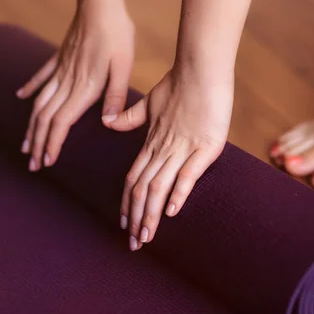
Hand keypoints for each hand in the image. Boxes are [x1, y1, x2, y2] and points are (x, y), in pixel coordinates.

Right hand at [16, 8, 134, 169]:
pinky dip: (30, 89)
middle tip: (32, 164)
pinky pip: (40, 76)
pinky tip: (20, 97)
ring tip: (25, 143)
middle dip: (38, 142)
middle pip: (46, 117)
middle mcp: (67, 81)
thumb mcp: (123, 67)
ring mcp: (60, 69)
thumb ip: (115, 95)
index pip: (62, 122)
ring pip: (39, 102)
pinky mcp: (59, 57)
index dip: (53, 143)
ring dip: (31, 125)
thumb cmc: (117, 35)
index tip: (46, 162)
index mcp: (84, 88)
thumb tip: (106, 123)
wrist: (101, 4)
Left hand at [105, 66, 232, 250]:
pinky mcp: (204, 146)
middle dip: (136, 219)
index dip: (127, 203)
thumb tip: (108, 123)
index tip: (124, 224)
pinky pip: (187, 174)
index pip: (133, 178)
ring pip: (159, 187)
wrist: (200, 68)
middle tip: (133, 244)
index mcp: (151, 141)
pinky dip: (177, 194)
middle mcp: (162, 148)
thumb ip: (130, 117)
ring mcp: (183, 148)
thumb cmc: (179, 83)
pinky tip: (169, 212)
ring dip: (150, 215)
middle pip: (142, 189)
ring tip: (146, 238)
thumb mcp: (151, 102)